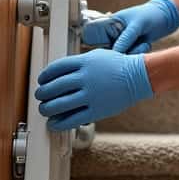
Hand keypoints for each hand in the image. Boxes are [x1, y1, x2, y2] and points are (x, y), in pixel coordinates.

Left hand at [35, 48, 153, 131]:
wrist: (138, 77)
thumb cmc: (118, 66)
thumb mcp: (96, 56)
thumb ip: (78, 64)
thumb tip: (60, 73)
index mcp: (84, 63)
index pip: (56, 69)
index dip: (45, 76)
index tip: (41, 81)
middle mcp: (85, 78)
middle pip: (54, 87)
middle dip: (43, 93)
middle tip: (40, 96)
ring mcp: (90, 95)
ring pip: (60, 104)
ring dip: (47, 108)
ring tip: (44, 110)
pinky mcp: (96, 110)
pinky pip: (73, 119)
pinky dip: (60, 123)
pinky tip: (53, 124)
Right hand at [82, 0, 178, 53]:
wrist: (166, 18)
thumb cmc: (150, 15)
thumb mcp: (137, 25)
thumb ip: (125, 38)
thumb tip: (115, 53)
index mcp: (109, 24)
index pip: (94, 36)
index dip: (98, 45)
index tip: (110, 50)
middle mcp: (113, 35)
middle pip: (108, 50)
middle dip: (121, 52)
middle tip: (134, 44)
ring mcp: (122, 43)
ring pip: (120, 56)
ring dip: (133, 52)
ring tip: (143, 42)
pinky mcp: (131, 49)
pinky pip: (130, 57)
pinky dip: (139, 53)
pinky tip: (145, 44)